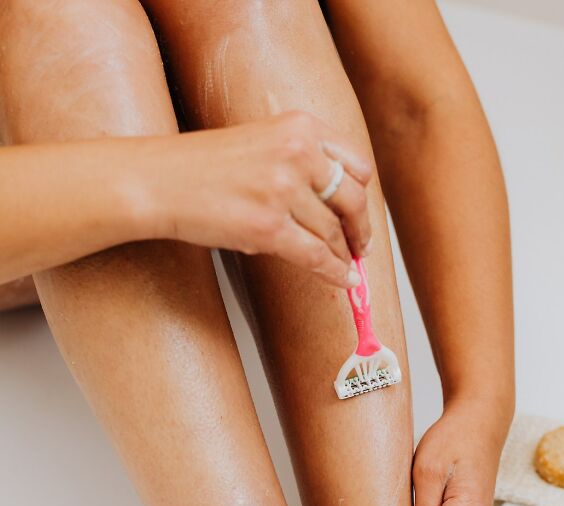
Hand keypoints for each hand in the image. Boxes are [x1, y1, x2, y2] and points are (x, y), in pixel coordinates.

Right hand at [155, 111, 371, 287]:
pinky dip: (334, 272)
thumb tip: (335, 201)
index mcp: (299, 127)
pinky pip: (316, 257)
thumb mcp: (260, 142)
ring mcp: (283, 192)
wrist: (159, 181)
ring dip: (344, 255)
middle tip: (360, 245)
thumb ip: (299, 160)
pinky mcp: (269, 228)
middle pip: (353, 200)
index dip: (362, 194)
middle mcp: (296, 154)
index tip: (361, 211)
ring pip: (334, 233)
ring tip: (346, 266)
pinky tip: (342, 280)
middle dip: (360, 229)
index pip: (355, 164)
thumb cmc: (202, 167)